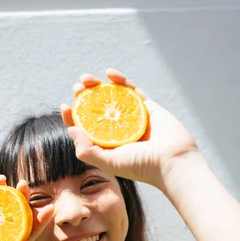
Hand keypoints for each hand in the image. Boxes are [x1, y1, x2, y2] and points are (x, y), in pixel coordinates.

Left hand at [61, 68, 200, 190]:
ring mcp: (132, 117)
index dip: (73, 117)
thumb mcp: (109, 163)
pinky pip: (132, 90)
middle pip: (97, 109)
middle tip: (77, 88)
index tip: (66, 106)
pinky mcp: (147, 107)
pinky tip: (110, 73)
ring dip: (98, 86)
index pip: (85, 128)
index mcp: (107, 144)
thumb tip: (72, 129)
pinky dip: (121, 80)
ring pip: (112, 97)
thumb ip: (87, 151)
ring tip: (86, 79)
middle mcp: (118, 130)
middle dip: (84, 97)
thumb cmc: (141, 166)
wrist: (173, 161)